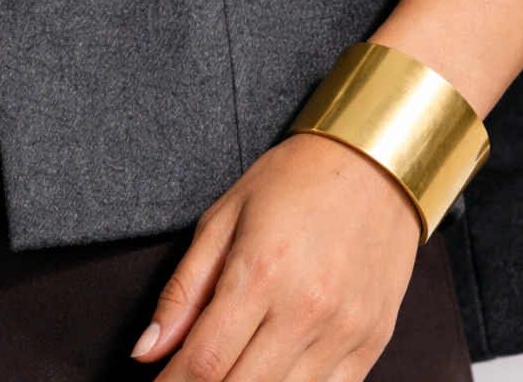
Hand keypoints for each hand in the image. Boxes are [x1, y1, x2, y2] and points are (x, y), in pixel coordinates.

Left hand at [131, 131, 421, 380]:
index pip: (202, 362)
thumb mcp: (226, 215)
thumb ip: (184, 288)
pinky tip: (271, 375)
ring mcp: (343, 332)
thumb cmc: (297, 180)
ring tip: (229, 372)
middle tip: (188, 381)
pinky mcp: (370, 344)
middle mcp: (305, 309)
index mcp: (261, 272)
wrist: (375, 162)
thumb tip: (147, 350)